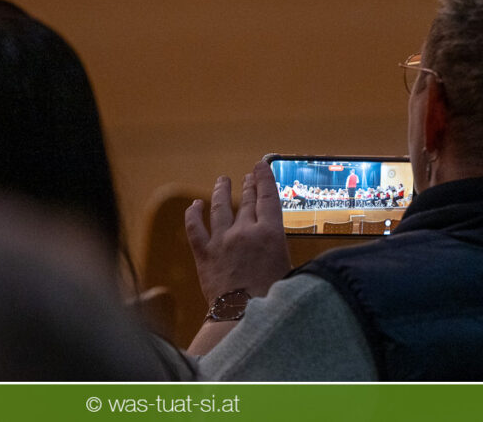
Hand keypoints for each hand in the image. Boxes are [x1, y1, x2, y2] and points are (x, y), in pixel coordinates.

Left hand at [185, 160, 291, 303]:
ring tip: (223, 180)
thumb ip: (283, 252)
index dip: (264, 179)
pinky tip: (195, 205)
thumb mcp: (290, 271)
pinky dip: (193, 214)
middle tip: (248, 175)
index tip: (261, 166)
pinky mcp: (204, 254)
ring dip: (221, 191)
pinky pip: (195, 228)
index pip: (268, 197)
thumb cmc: (271, 299)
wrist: (243, 317)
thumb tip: (283, 246)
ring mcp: (222, 241)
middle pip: (246, 201)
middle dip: (248, 185)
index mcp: (270, 234)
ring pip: (220, 208)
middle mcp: (245, 232)